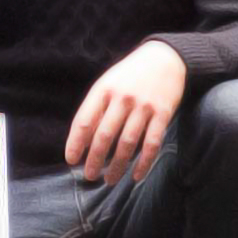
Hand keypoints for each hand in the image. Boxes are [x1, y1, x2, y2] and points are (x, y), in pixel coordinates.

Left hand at [62, 37, 186, 185]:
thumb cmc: (130, 75)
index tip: (72, 161)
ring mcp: (144, 106)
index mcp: (104, 90)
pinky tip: (136, 175)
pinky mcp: (163, 113)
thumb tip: (83, 141)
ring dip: (117, 165)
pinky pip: (151, 143)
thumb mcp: (108, 83)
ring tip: (110, 179)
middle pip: (104, 135)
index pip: (84, 121)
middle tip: (90, 176)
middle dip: (95, 159)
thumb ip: (96, 108)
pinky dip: (144, 162)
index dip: (75, 143)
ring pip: (127, 143)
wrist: (166, 58)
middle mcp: (122, 98)